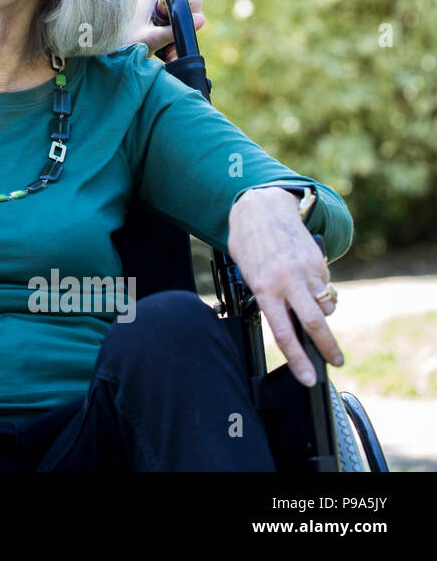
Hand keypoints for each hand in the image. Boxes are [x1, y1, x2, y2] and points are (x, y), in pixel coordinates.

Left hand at [127, 0, 203, 60]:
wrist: (107, 53)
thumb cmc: (122, 43)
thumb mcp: (150, 39)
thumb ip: (172, 31)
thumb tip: (202, 19)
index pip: (193, 0)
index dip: (190, 17)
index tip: (175, 30)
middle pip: (190, 15)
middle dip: (184, 33)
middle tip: (170, 49)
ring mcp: (161, 10)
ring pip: (185, 26)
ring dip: (179, 43)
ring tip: (166, 55)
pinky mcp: (160, 23)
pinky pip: (177, 33)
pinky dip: (173, 46)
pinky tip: (164, 56)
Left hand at [227, 187, 343, 386]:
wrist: (261, 207)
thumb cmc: (248, 243)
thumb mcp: (248, 273)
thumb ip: (267, 296)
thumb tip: (290, 320)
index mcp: (264, 288)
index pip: (283, 332)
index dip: (297, 359)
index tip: (308, 377)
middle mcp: (287, 281)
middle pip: (314, 323)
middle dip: (328, 347)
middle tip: (336, 362)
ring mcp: (305, 270)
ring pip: (325, 304)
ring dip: (323, 313)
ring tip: (312, 307)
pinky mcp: (318, 260)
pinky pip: (325, 285)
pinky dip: (321, 291)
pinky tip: (306, 278)